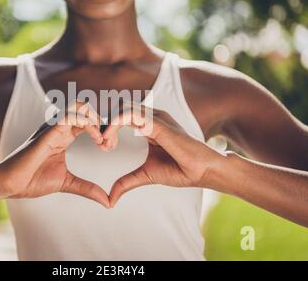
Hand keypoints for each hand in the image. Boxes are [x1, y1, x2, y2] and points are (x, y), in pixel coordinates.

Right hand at [0, 101, 109, 207]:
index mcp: (64, 135)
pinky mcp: (47, 131)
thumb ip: (87, 188)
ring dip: (96, 119)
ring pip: (79, 106)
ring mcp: (53, 127)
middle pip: (85, 107)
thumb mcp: (67, 183)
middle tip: (108, 143)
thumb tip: (107, 202)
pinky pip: (70, 116)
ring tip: (102, 140)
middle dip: (101, 121)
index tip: (109, 147)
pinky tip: (96, 139)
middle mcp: (59, 127)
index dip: (102, 129)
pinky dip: (88, 123)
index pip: (87, 119)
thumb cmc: (32, 180)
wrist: (9, 183)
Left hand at [102, 103, 223, 206]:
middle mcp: (152, 117)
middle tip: (104, 146)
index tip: (104, 147)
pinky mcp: (158, 123)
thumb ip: (126, 182)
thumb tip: (110, 199)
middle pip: (119, 108)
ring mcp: (155, 118)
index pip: (122, 114)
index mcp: (149, 125)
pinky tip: (110, 140)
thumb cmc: (180, 170)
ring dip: (109, 124)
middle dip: (106, 124)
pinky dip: (115, 124)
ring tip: (106, 144)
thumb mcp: (145, 175)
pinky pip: (130, 114)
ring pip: (122, 107)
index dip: (109, 128)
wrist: (203, 171)